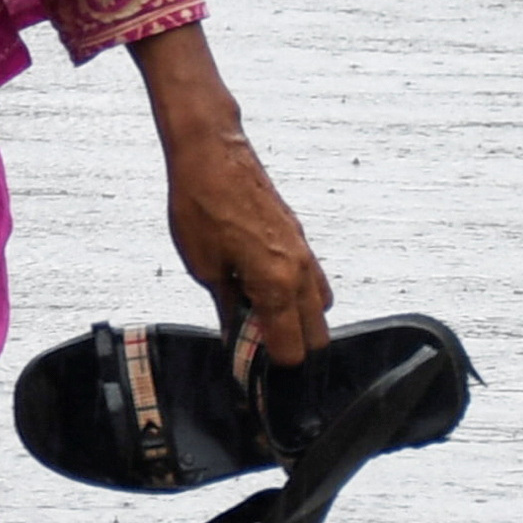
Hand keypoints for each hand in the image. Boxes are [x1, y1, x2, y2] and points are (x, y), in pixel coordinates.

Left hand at [127, 25, 328, 371]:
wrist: (212, 152)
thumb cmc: (202, 202)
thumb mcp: (203, 266)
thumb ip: (227, 307)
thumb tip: (234, 335)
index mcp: (277, 283)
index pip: (293, 349)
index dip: (271, 366)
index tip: (251, 371)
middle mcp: (300, 270)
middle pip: (317, 335)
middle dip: (290, 347)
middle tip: (255, 349)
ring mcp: (304, 252)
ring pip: (320, 307)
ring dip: (296, 320)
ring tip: (258, 318)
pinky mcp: (299, 237)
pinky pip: (311, 280)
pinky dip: (295, 295)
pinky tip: (262, 290)